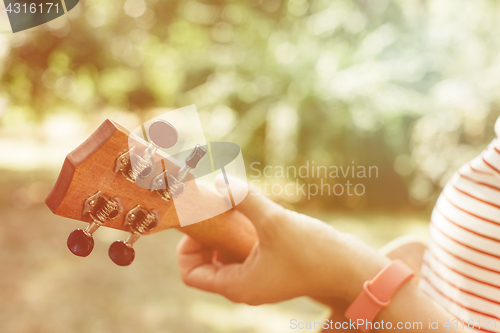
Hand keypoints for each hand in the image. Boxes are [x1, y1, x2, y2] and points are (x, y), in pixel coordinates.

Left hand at [176, 176, 388, 304]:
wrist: (350, 269)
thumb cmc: (314, 253)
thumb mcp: (275, 222)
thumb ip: (245, 199)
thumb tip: (220, 181)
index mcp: (236, 286)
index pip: (190, 274)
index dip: (187, 248)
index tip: (202, 223)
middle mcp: (243, 287)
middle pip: (205, 264)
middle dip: (206, 236)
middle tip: (212, 209)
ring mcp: (258, 278)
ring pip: (224, 257)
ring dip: (224, 232)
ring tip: (231, 208)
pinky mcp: (271, 269)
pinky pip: (243, 253)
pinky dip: (240, 234)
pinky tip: (251, 213)